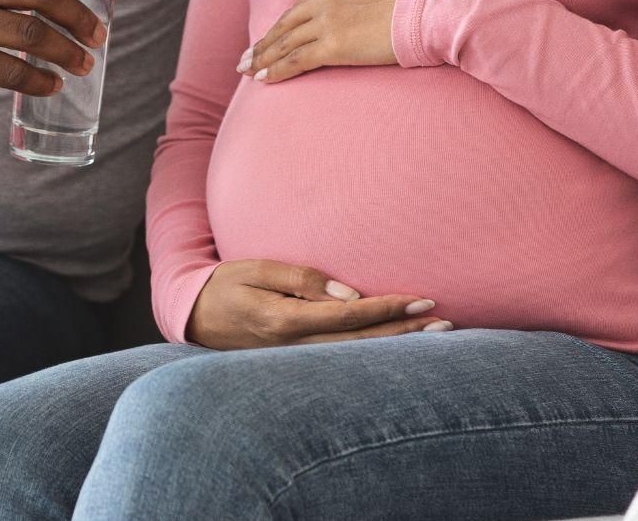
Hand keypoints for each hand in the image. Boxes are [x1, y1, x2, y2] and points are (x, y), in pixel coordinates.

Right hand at [184, 259, 449, 348]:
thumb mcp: (256, 269)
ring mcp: (295, 364)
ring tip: (434, 337)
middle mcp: (294, 349)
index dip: (387, 309)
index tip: (421, 299)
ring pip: (356, 359)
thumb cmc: (225, 286)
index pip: (348, 318)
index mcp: (283, 322)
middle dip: (404, 334)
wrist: (192, 317)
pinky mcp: (297, 367)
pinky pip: (343, 362)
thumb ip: (302, 279)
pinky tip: (399, 350)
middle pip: (361, 345)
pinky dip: (375, 356)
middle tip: (445, 323)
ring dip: (396, 348)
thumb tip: (349, 293)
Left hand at [246, 0, 413, 83]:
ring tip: (249, 71)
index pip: (301, 5)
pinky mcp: (333, 45)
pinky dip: (277, 70)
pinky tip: (264, 80)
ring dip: (264, 59)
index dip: (283, 25)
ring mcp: (327, 19)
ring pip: (285, 43)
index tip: (270, 36)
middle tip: (246, 58)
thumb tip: (361, 10)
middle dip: (264, 43)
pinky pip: (296, 60)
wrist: (433, 7)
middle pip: (286, 23)